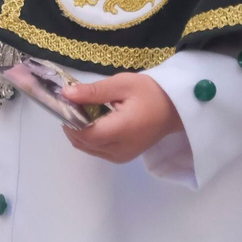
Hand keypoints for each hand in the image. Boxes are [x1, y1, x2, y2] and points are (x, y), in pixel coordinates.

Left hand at [59, 73, 182, 163]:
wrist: (175, 109)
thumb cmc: (151, 93)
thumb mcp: (122, 84)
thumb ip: (94, 91)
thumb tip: (66, 94)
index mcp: (120, 131)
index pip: (84, 134)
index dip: (69, 120)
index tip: (66, 102)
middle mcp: (118, 150)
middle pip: (82, 143)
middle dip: (72, 124)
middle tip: (73, 103)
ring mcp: (120, 157)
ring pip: (87, 148)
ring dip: (79, 131)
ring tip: (84, 109)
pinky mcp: (122, 157)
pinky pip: (97, 150)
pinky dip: (90, 137)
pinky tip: (95, 120)